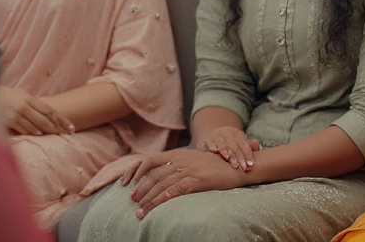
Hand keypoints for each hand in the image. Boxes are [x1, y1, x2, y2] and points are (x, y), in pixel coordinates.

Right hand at [0, 85, 73, 135]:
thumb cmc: (8, 96)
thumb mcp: (22, 94)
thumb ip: (34, 103)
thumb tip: (50, 113)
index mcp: (28, 98)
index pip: (49, 110)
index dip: (61, 119)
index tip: (71, 126)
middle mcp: (23, 106)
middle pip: (44, 120)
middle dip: (56, 128)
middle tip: (65, 133)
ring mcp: (16, 115)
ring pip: (35, 127)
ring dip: (45, 132)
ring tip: (54, 134)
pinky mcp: (8, 122)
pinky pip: (24, 130)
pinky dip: (32, 132)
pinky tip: (38, 134)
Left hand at [119, 149, 244, 218]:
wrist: (236, 166)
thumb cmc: (215, 166)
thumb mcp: (193, 161)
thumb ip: (178, 165)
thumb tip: (162, 176)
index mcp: (178, 154)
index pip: (150, 161)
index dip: (137, 171)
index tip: (129, 183)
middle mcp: (181, 160)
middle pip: (154, 175)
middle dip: (141, 189)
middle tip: (133, 201)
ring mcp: (189, 170)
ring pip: (162, 184)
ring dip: (149, 199)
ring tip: (140, 210)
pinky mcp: (198, 180)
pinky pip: (176, 190)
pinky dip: (163, 199)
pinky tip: (156, 206)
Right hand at [195, 126, 259, 170]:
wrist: (215, 135)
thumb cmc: (231, 142)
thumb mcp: (240, 142)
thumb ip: (248, 146)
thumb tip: (258, 146)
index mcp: (237, 134)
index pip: (244, 144)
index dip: (248, 154)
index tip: (251, 164)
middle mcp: (227, 133)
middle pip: (234, 145)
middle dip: (239, 157)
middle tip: (243, 167)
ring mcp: (216, 136)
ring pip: (222, 144)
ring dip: (226, 152)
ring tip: (229, 159)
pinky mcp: (207, 140)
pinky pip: (210, 143)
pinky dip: (213, 148)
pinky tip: (216, 153)